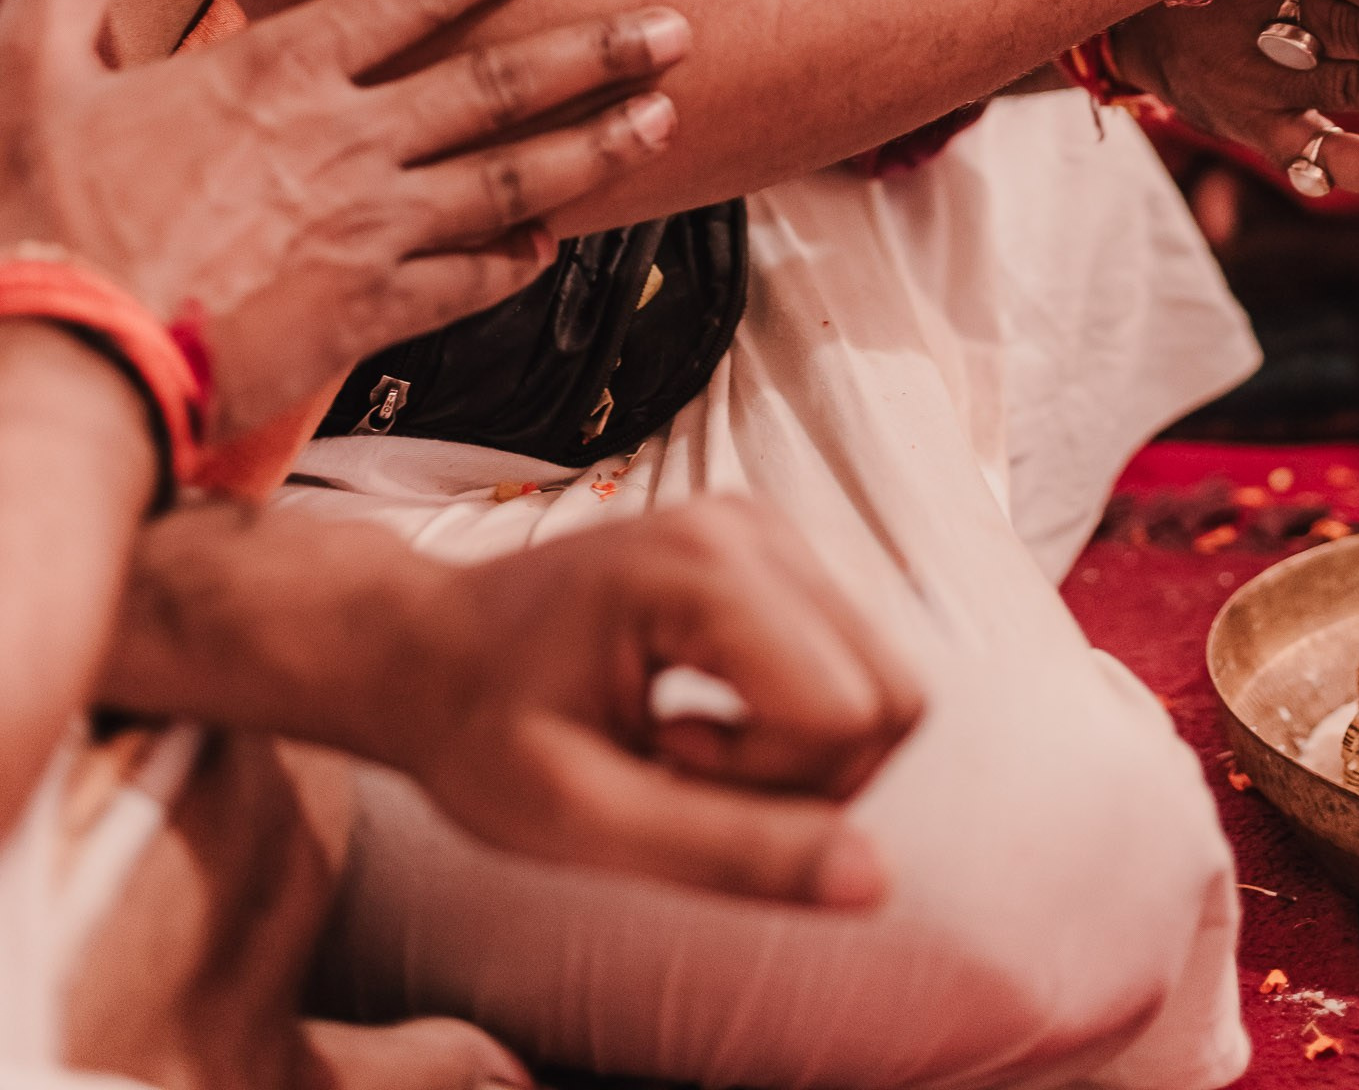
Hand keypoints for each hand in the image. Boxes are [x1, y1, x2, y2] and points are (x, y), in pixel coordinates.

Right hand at [0, 0, 690, 435]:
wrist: (57, 366)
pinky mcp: (360, 320)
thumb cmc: (37, 216)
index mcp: (276, 73)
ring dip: (594, 148)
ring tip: (664, 119)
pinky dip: (514, 263)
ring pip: (510, 183)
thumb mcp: (30, 64)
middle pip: (498, 85)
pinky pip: (463, 285)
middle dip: (598, 49)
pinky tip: (552, 251)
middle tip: (679, 26)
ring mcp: (364, 236)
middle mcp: (344, 146)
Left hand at [398, 496, 922, 905]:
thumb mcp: (580, 817)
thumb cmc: (479, 730)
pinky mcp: (770, 552)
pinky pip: (847, 663)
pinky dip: (790, 720)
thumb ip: (729, 850)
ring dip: (795, 753)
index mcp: (705, 567)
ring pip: (880, 683)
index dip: (775, 787)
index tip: (668, 771)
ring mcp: (766, 529)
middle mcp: (753, 525)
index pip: (850, 716)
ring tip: (680, 745)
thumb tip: (875, 880)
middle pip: (886, 695)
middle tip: (679, 770)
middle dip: (802, 773)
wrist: (423, 645)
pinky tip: (696, 717)